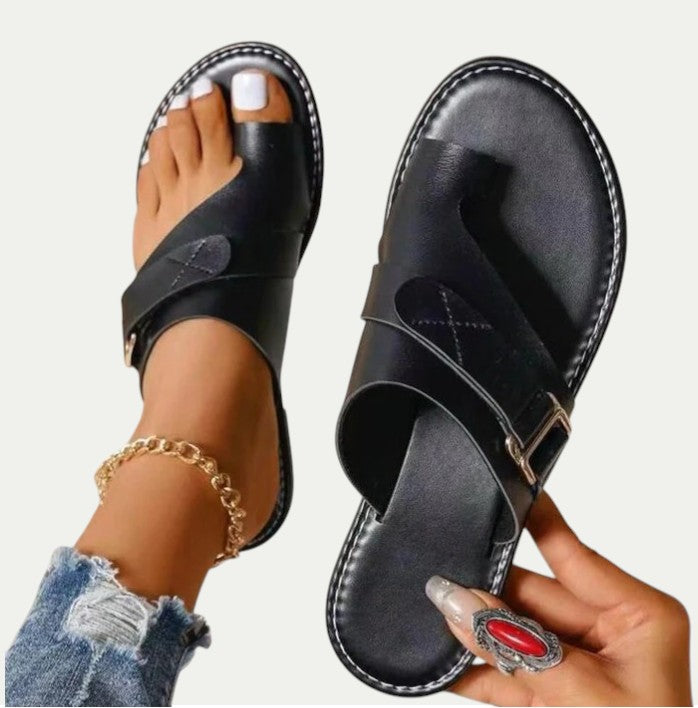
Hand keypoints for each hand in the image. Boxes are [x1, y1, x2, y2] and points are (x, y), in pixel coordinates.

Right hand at [426, 493, 691, 705]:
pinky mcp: (551, 697)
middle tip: (440, 581)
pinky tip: (442, 662)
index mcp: (636, 616)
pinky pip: (503, 671)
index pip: (571, 551)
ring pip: (510, 632)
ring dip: (473, 633)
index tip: (499, 482)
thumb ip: (516, 648)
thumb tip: (456, 601)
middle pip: (529, 594)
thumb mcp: (583, 698)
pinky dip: (474, 670)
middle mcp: (607, 633)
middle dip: (484, 593)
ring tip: (433, 619)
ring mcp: (576, 667)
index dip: (532, 517)